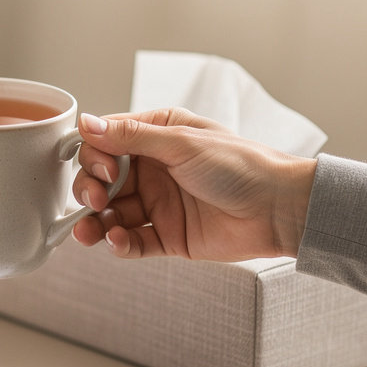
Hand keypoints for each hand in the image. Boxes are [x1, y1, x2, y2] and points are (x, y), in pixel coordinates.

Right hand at [71, 108, 316, 261]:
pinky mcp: (168, 236)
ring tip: (91, 233)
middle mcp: (153, 170)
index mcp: (157, 137)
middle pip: (102, 181)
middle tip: (99, 201)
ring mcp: (160, 204)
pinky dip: (119, 243)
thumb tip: (87, 122)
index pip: (106, 143)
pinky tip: (117, 241)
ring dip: (95, 223)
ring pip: (111, 215)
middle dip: (91, 191)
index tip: (105, 170)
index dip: (94, 157)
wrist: (279, 209)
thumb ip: (131, 136)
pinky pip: (132, 242)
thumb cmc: (241, 165)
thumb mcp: (181, 143)